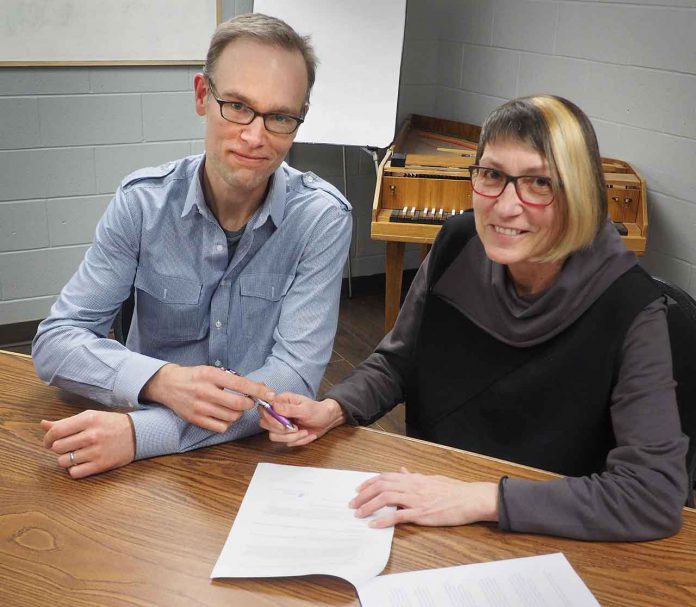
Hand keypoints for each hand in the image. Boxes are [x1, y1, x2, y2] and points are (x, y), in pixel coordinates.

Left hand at [41, 410, 134, 478]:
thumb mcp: (91, 417)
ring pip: (63, 461)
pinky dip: (73, 469)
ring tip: (74, 455)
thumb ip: (66, 422)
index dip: (48, 438)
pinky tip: (80, 463)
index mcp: (88, 419)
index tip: (49, 441)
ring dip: (65, 459)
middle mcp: (92, 435)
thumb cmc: (111, 424)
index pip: (56, 431)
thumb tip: (43, 424)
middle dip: (58, 448)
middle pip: (58, 447)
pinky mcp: (100, 465)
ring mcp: (96, 451)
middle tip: (66, 446)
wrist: (138, 434)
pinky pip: (74, 473)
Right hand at [141, 364, 264, 431]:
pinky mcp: (195, 419)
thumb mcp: (212, 370)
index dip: (258, 390)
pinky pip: (221, 427)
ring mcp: (199, 407)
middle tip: (249, 401)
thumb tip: (259, 387)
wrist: (167, 384)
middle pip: (237, 405)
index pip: (240, 384)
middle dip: (249, 404)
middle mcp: (204, 391)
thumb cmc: (194, 376)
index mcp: (210, 375)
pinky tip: (224, 414)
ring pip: (231, 417)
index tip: (270, 393)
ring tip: (233, 407)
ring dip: (238, 413)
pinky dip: (227, 422)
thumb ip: (233, 379)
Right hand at [259, 394, 345, 446]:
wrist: (327, 420)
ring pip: (274, 436)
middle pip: (265, 424)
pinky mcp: (286, 434)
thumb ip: (289, 409)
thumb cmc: (318, 410)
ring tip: (304, 432)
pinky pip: (285, 442)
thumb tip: (275, 405)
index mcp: (281, 401)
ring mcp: (281, 424)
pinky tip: (307, 434)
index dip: (271, 419)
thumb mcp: (306, 409)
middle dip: (282, 431)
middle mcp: (278, 412)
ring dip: (292, 437)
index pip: (264, 409)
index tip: (284, 424)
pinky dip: (298, 441)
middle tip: (296, 428)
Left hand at [350, 467, 498, 527]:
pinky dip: (384, 520)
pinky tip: (374, 525)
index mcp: (414, 478)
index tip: (358, 489)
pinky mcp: (422, 514)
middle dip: (364, 494)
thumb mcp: (432, 478)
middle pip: (381, 486)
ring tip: (358, 513)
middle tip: (352, 503)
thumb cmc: (454, 490)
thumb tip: (402, 471)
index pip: (386, 477)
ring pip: (386, 498)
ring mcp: (416, 500)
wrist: (471, 498)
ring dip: (369, 506)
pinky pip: (399, 515)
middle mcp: (412, 486)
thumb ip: (415, 476)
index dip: (369, 483)